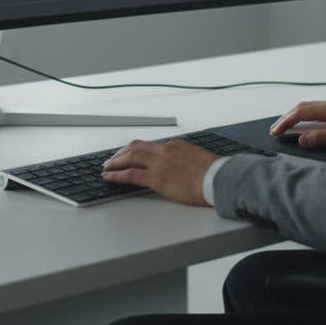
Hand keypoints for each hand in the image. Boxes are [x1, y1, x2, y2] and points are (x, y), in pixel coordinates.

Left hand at [101, 139, 218, 206]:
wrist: (219, 179)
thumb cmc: (214, 173)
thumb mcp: (198, 159)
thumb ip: (185, 160)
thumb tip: (180, 167)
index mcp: (175, 145)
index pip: (149, 146)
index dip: (135, 150)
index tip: (129, 154)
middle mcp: (164, 150)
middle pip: (135, 148)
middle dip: (121, 154)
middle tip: (111, 160)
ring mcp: (159, 164)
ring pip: (129, 158)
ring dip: (115, 162)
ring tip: (106, 168)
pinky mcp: (157, 178)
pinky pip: (130, 175)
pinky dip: (117, 175)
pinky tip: (110, 177)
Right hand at [269, 99, 325, 148]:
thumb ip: (320, 138)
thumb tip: (300, 139)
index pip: (300, 113)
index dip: (285, 122)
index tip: (275, 132)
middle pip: (302, 107)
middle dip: (287, 117)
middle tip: (276, 129)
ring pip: (310, 108)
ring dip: (296, 116)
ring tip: (287, 126)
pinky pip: (318, 111)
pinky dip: (307, 117)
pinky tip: (308, 124)